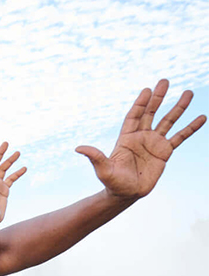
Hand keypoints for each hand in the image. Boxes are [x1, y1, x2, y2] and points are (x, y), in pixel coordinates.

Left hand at [77, 80, 205, 200]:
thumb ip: (95, 157)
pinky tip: (202, 117)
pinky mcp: (165, 152)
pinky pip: (180, 137)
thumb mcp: (103, 169)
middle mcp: (141, 137)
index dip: (140, 104)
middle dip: (158, 98)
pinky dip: (191, 127)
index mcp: (126, 138)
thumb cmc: (113, 182)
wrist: (126, 194)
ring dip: (178, 107)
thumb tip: (78, 148)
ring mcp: (154, 143)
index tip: (147, 90)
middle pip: (151, 113)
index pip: (134, 116)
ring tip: (189, 92)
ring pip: (168, 121)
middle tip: (165, 80)